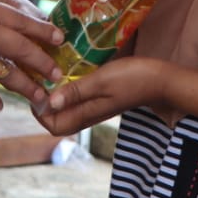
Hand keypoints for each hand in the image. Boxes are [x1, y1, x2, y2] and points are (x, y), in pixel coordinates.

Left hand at [36, 57, 169, 135]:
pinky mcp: (102, 99)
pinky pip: (78, 100)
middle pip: (58, 120)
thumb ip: (76, 91)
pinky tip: (68, 72)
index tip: (36, 89)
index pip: (53, 125)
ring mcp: (96, 107)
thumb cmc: (133, 78)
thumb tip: (49, 103)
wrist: (162, 79)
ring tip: (50, 74)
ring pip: (67, 110)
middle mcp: (89, 114)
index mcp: (87, 113)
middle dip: (44, 105)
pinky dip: (68, 90)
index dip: (40, 111)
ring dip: (55, 96)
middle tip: (39, 80)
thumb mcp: (101, 81)